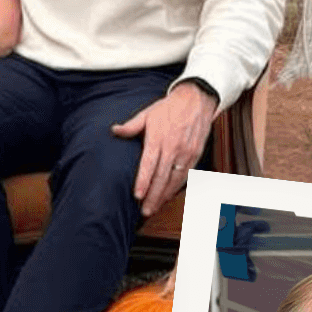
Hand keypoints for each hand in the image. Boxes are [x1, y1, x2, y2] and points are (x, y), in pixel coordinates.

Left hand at [111, 80, 217, 217]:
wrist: (196, 99)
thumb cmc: (169, 108)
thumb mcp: (147, 114)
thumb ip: (131, 126)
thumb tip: (114, 130)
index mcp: (159, 138)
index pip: (149, 164)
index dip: (143, 181)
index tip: (137, 196)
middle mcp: (173, 148)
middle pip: (162, 177)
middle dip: (153, 196)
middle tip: (145, 211)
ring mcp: (186, 152)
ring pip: (175, 180)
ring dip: (165, 196)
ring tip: (154, 207)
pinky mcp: (196, 155)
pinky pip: (186, 176)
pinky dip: (177, 188)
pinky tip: (168, 196)